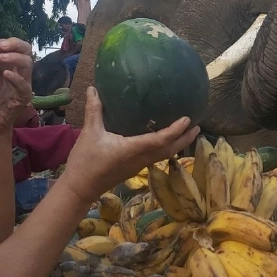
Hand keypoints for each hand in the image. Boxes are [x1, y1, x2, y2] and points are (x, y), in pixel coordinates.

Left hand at [0, 37, 33, 137]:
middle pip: (27, 50)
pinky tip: (6, 74)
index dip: (6, 42)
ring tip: (0, 58)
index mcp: (12, 65)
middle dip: (14, 44)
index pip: (17, 46)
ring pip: (28, 64)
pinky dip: (16, 78)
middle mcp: (20, 72)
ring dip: (14, 57)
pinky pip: (24, 87)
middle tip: (0, 47)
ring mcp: (23, 84)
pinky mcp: (23, 98)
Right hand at [61, 87, 197, 203]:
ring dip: (178, 144)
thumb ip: (94, 110)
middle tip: (197, 126)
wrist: (79, 189)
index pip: (160, 141)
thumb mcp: (90, 133)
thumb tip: (93, 88)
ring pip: (164, 155)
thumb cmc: (85, 161)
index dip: (175, 130)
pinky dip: (166, 148)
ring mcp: (138, 166)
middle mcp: (140, 159)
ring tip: (187, 132)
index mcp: (133, 149)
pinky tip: (164, 140)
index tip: (187, 119)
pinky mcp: (134, 169)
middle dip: (184, 139)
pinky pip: (156, 157)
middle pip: (169, 150)